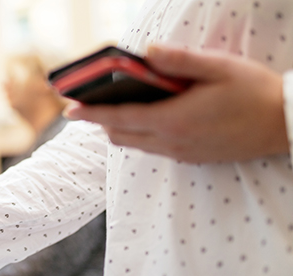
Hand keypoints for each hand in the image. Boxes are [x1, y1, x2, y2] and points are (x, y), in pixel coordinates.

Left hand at [65, 45, 288, 162]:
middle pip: (121, 135)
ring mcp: (181, 153)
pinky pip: (154, 148)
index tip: (69, 109)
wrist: (286, 125)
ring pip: (136, 144)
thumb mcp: (218, 68)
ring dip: (120, 128)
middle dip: (101, 121)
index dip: (90, 114)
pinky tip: (149, 117)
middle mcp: (172, 142)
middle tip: (89, 105)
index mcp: (173, 119)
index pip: (118, 118)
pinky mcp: (191, 158)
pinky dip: (140, 135)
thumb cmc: (254, 92)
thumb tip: (147, 53)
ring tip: (114, 108)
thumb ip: (179, 60)